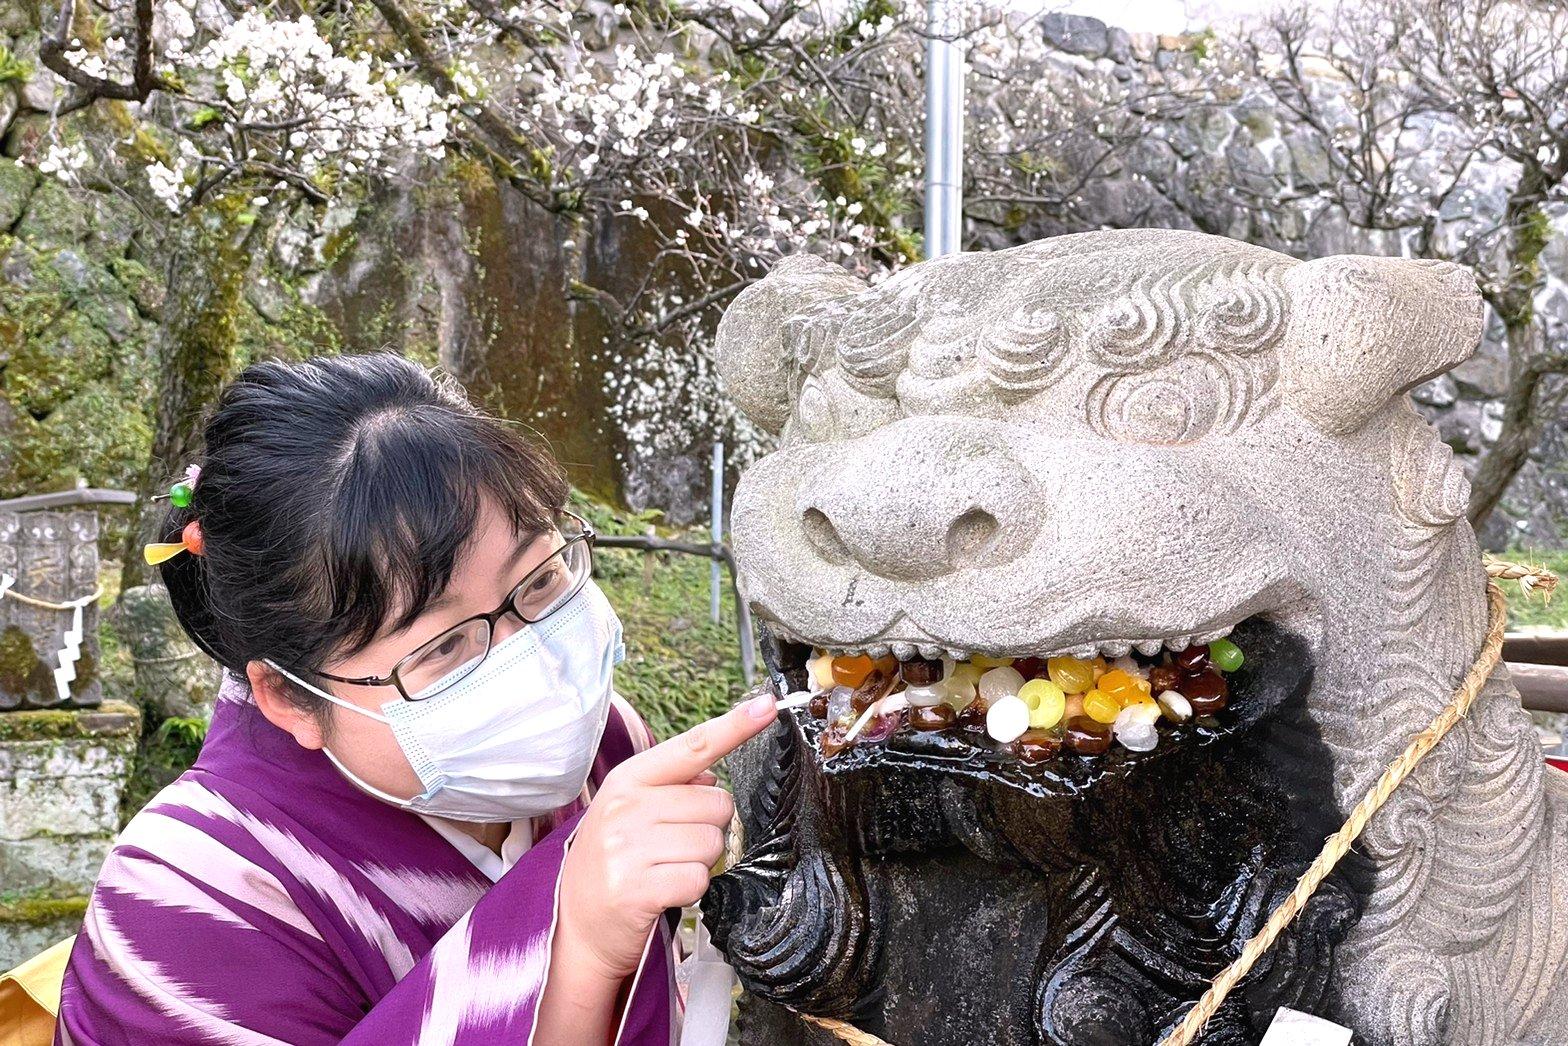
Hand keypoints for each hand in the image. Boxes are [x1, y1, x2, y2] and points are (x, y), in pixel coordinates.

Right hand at [557, 692, 777, 980]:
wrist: (574, 923)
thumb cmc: (613, 861)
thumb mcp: (631, 811)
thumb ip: (673, 786)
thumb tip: (711, 776)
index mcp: (629, 779)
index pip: (692, 746)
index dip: (735, 726)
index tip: (768, 705)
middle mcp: (627, 806)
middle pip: (718, 803)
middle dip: (709, 828)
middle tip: (672, 847)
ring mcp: (628, 847)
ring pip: (713, 842)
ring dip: (701, 861)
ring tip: (666, 868)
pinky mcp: (637, 887)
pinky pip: (700, 878)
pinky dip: (692, 888)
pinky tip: (664, 891)